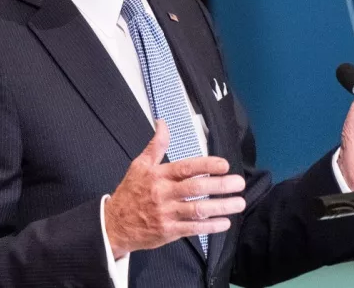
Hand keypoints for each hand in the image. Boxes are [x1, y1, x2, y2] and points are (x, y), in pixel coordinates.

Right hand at [104, 120, 246, 258]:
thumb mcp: (139, 165)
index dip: (206, 165)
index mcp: (158, 175)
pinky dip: (210, 226)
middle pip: (196, 188)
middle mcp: (163, 193)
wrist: (114, 224)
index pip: (186, 167)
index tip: (224, 165)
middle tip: (238, 183)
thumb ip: (156, 145)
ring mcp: (166, 213)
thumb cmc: (130, 193)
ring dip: (221, 207)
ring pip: (197, 209)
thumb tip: (162, 123)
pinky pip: (193, 228)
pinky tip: (224, 223)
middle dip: (220, 185)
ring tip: (238, 203)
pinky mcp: (168, 231)